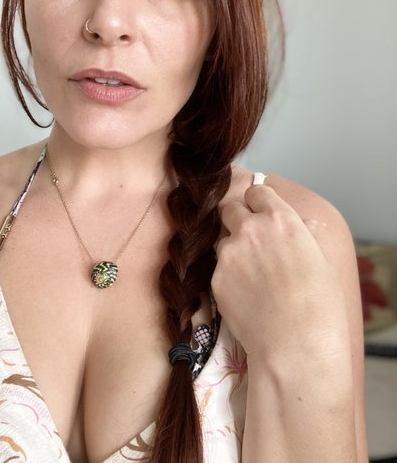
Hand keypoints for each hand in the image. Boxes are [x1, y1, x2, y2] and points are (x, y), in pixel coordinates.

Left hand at [212, 184, 350, 364]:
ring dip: (232, 251)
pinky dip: (228, 277)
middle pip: (230, 209)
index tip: (260, 212)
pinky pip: (218, 268)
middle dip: (238, 220)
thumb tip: (303, 225)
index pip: (257, 191)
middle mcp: (251, 229)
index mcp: (281, 219)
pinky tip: (245, 296)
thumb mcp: (322, 261)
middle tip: (250, 241)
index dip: (258, 202)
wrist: (295, 345)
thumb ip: (304, 235)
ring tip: (252, 277)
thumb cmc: (320, 306)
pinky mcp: (215, 277)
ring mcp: (229, 253)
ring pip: (222, 240)